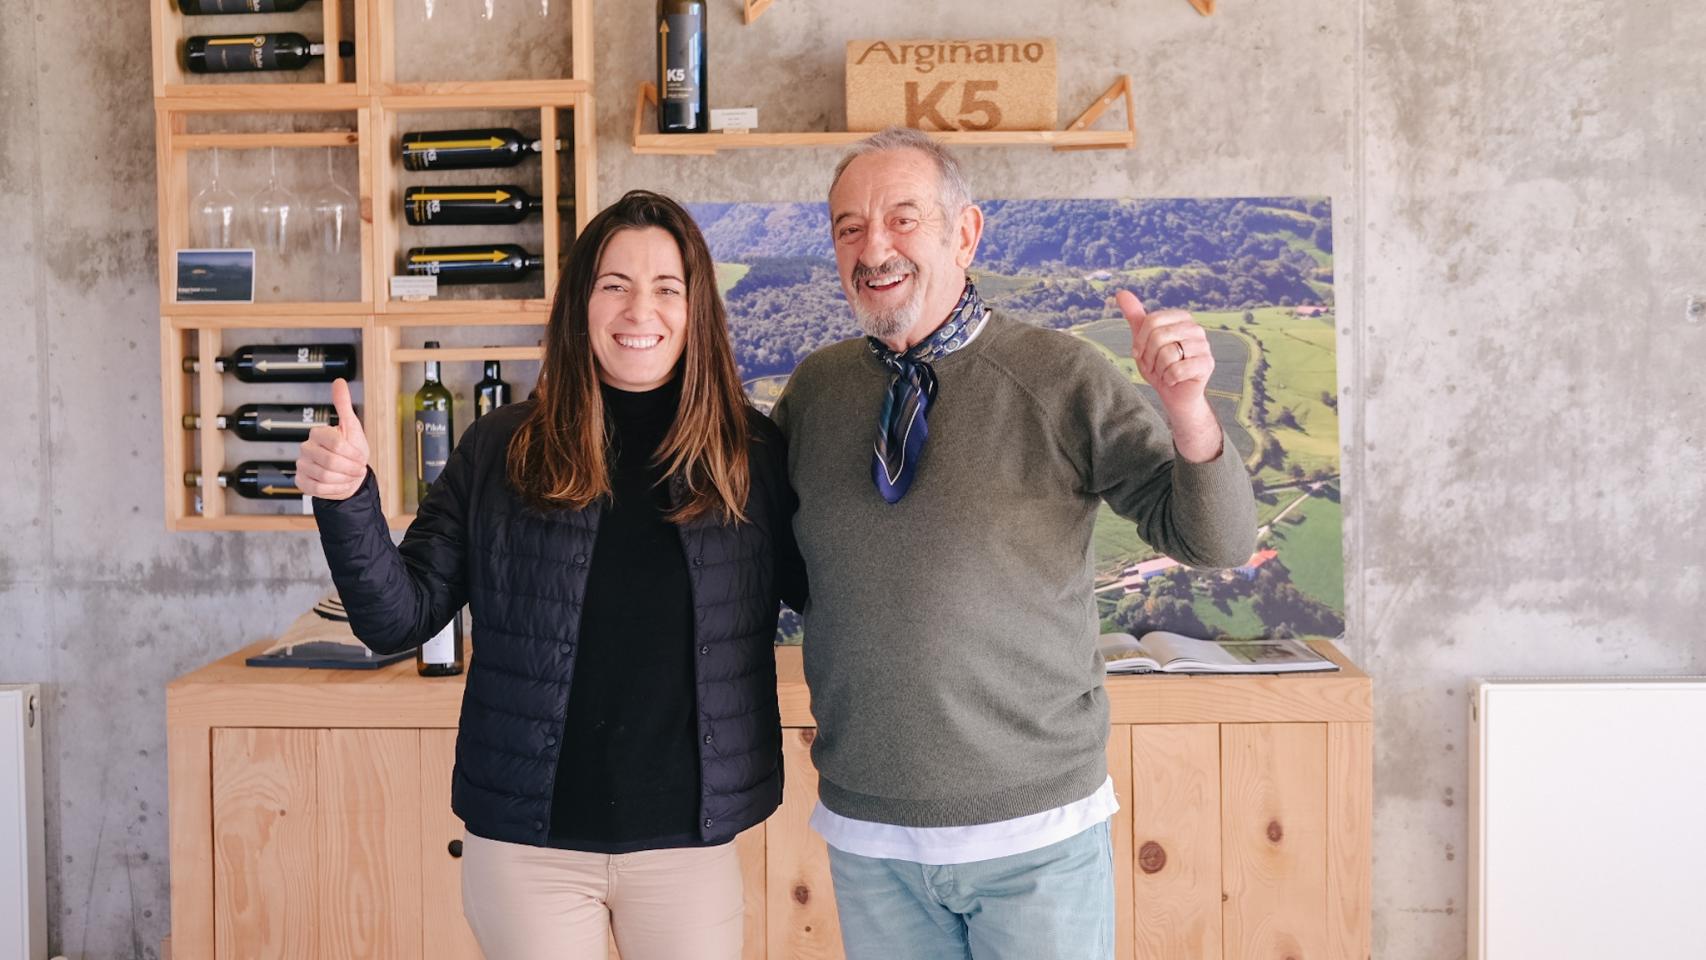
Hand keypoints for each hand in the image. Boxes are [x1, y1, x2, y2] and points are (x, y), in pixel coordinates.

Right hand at [295, 378, 368, 499]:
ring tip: (349, 476)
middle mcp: (306, 448)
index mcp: (318, 433)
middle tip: (358, 469)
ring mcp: (302, 465)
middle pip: (331, 462)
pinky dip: (335, 489)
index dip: (353, 454)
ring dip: (344, 479)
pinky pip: (318, 489)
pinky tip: (341, 484)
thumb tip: (339, 381)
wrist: (349, 474)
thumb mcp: (352, 427)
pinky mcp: (301, 482)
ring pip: (325, 477)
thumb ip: (344, 405)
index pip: (336, 444)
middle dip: (350, 468)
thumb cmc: (352, 450)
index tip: (360, 457)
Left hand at [1117, 290, 1222, 462]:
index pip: (1151, 321)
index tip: (1141, 353)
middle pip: (1158, 336)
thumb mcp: (1142, 341)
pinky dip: (1169, 378)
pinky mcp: (1207, 364)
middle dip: (1149, 357)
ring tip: (1165, 372)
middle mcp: (1195, 328)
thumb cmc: (1158, 365)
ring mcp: (1204, 345)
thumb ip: (1134, 316)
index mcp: (1180, 318)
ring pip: (1167, 354)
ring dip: (1159, 369)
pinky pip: (1177, 369)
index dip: (1140, 341)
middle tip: (1154, 366)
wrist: (1174, 393)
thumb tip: (1120, 292)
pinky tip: (1175, 380)